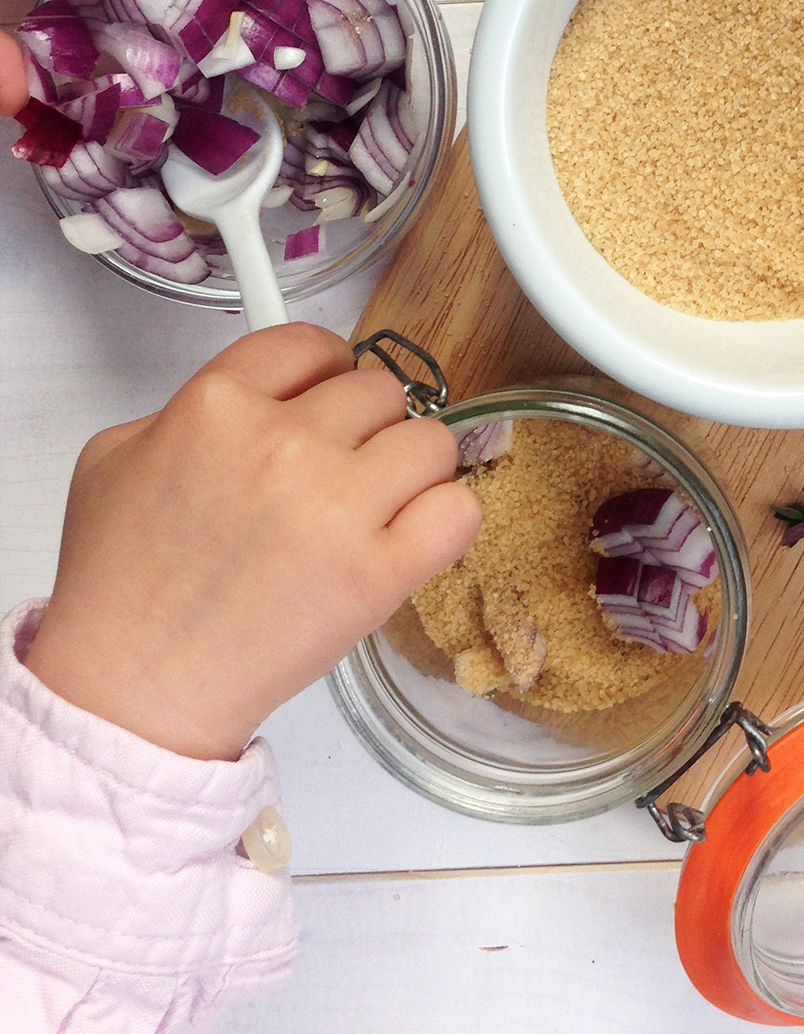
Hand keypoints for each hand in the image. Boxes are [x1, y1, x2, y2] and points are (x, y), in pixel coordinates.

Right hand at [26, 325, 481, 760]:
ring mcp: (336, 508)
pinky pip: (458, 510)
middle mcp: (283, 445)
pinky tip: (413, 536)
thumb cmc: (118, 587)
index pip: (311, 344)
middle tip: (344, 470)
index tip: (330, 397)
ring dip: (413, 470)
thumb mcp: (115, 458)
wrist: (131, 689)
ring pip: (431, 441)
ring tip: (379, 506)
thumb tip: (259, 395)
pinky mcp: (378, 573)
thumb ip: (189, 406)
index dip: (326, 371)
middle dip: (367, 427)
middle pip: (380, 391)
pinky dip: (447, 519)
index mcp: (217, 406)